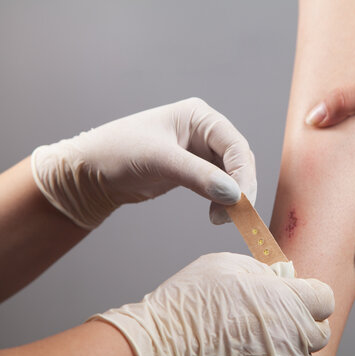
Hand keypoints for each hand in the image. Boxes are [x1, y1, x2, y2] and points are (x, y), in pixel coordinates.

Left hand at [32, 98, 255, 228]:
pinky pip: (219, 185)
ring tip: (222, 219)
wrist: (90, 172)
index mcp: (198, 116)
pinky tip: (216, 214)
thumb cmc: (117, 153)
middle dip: (240, 189)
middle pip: (239, 161)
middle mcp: (203, 131)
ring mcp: (199, 151)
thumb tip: (235, 196)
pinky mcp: (194, 170)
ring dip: (233, 198)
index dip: (242, 175)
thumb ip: (199, 176)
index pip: (235, 145)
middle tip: (235, 216)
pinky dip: (223, 200)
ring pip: (232, 175)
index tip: (239, 202)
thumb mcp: (159, 160)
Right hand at [91, 253, 333, 355]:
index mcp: (286, 300)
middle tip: (278, 313)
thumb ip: (265, 271)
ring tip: (259, 331)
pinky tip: (250, 346)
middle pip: (319, 331)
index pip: (325, 299)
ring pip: (300, 353)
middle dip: (304, 321)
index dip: (312, 293)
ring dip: (287, 341)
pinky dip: (272, 354)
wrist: (167, 337)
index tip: (298, 293)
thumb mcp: (231, 264)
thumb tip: (281, 279)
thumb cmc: (195, 297)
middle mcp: (289, 334)